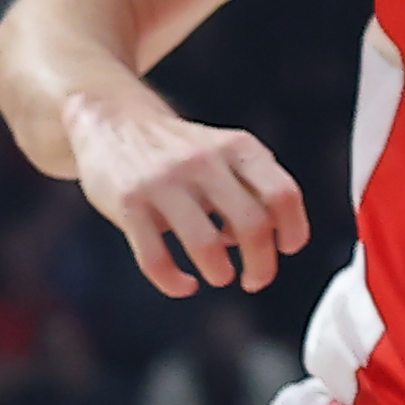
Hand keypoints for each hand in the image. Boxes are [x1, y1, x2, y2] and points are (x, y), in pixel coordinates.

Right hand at [69, 97, 308, 297]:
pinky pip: (155, 259)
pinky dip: (174, 282)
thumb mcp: (224, 150)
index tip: (287, 249)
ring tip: (220, 276)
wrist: (111, 120)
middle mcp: (203, 160)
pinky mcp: (127, 203)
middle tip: (256, 280)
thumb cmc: (179, 149)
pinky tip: (184, 285)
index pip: (283, 194)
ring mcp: (162, 181)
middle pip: (252, 225)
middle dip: (261, 265)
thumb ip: (253, 186)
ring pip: (206, 245)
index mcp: (237, 147)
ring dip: (220, 273)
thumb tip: (267, 245)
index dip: (293, 230)